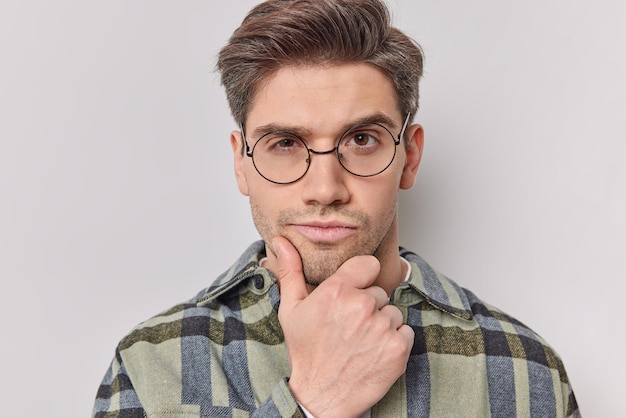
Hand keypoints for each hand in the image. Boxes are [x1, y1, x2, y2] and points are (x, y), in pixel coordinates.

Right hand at [273, 237, 413, 417]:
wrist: (321, 396)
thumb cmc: (306, 353)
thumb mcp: (291, 310)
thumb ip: (290, 271)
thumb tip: (281, 241)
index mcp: (336, 291)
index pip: (369, 264)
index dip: (363, 278)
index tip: (355, 291)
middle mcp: (360, 305)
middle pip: (379, 293)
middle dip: (368, 307)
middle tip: (349, 328)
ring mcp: (381, 327)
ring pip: (391, 313)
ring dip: (381, 325)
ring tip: (360, 342)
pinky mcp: (397, 348)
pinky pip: (405, 331)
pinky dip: (394, 342)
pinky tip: (374, 352)